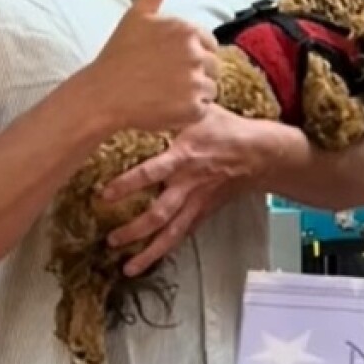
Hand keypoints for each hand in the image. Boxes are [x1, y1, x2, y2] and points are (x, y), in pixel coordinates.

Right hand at [86, 0, 219, 133]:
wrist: (102, 94)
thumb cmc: (118, 55)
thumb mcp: (137, 16)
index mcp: (186, 30)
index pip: (209, 44)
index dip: (192, 54)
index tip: (170, 62)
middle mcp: (195, 53)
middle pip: (213, 66)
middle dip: (195, 73)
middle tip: (165, 79)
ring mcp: (195, 81)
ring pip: (211, 88)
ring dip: (194, 93)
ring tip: (165, 92)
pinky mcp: (194, 107)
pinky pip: (204, 109)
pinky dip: (189, 112)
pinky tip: (167, 106)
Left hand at [100, 106, 262, 275]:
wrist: (260, 152)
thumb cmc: (226, 128)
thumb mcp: (198, 112)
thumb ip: (169, 108)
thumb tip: (136, 97)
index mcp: (184, 156)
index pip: (151, 172)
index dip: (127, 185)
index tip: (104, 194)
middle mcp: (188, 183)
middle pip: (159, 213)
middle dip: (134, 229)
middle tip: (111, 239)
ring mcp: (196, 201)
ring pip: (171, 232)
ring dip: (149, 251)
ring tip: (128, 267)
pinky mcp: (203, 211)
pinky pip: (182, 234)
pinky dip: (166, 249)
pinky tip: (149, 260)